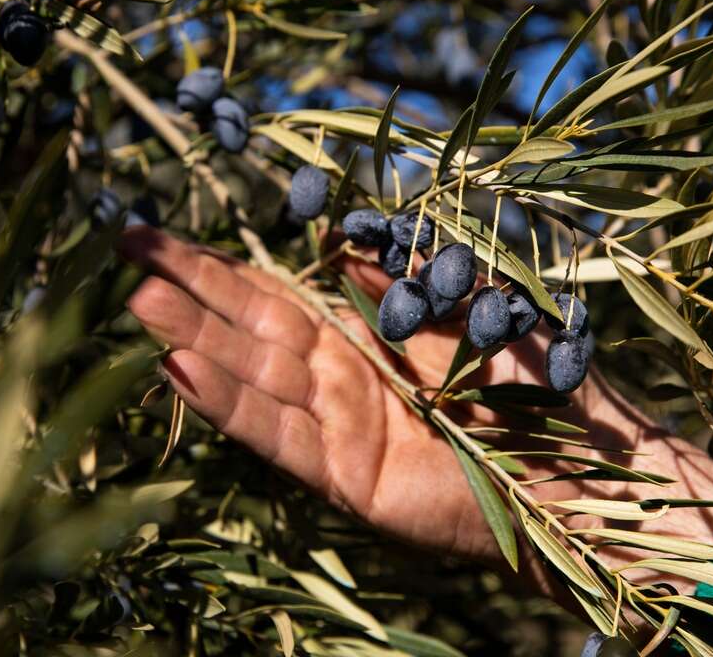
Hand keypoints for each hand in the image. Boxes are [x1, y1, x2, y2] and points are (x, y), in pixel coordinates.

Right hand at [119, 227, 712, 579]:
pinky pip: (280, 435)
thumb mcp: (457, 304)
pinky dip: (232, 406)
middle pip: (247, 328)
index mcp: (360, 333)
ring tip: (138, 303)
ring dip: (196, 341)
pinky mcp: (349, 478)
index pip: (269, 293)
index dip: (211, 265)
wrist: (590, 466)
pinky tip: (181, 373)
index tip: (153, 234)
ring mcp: (339, 429)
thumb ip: (391, 279)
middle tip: (122, 250)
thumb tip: (331, 241)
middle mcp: (339, 379)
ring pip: (254, 378)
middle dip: (186, 290)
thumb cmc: (535, 380)